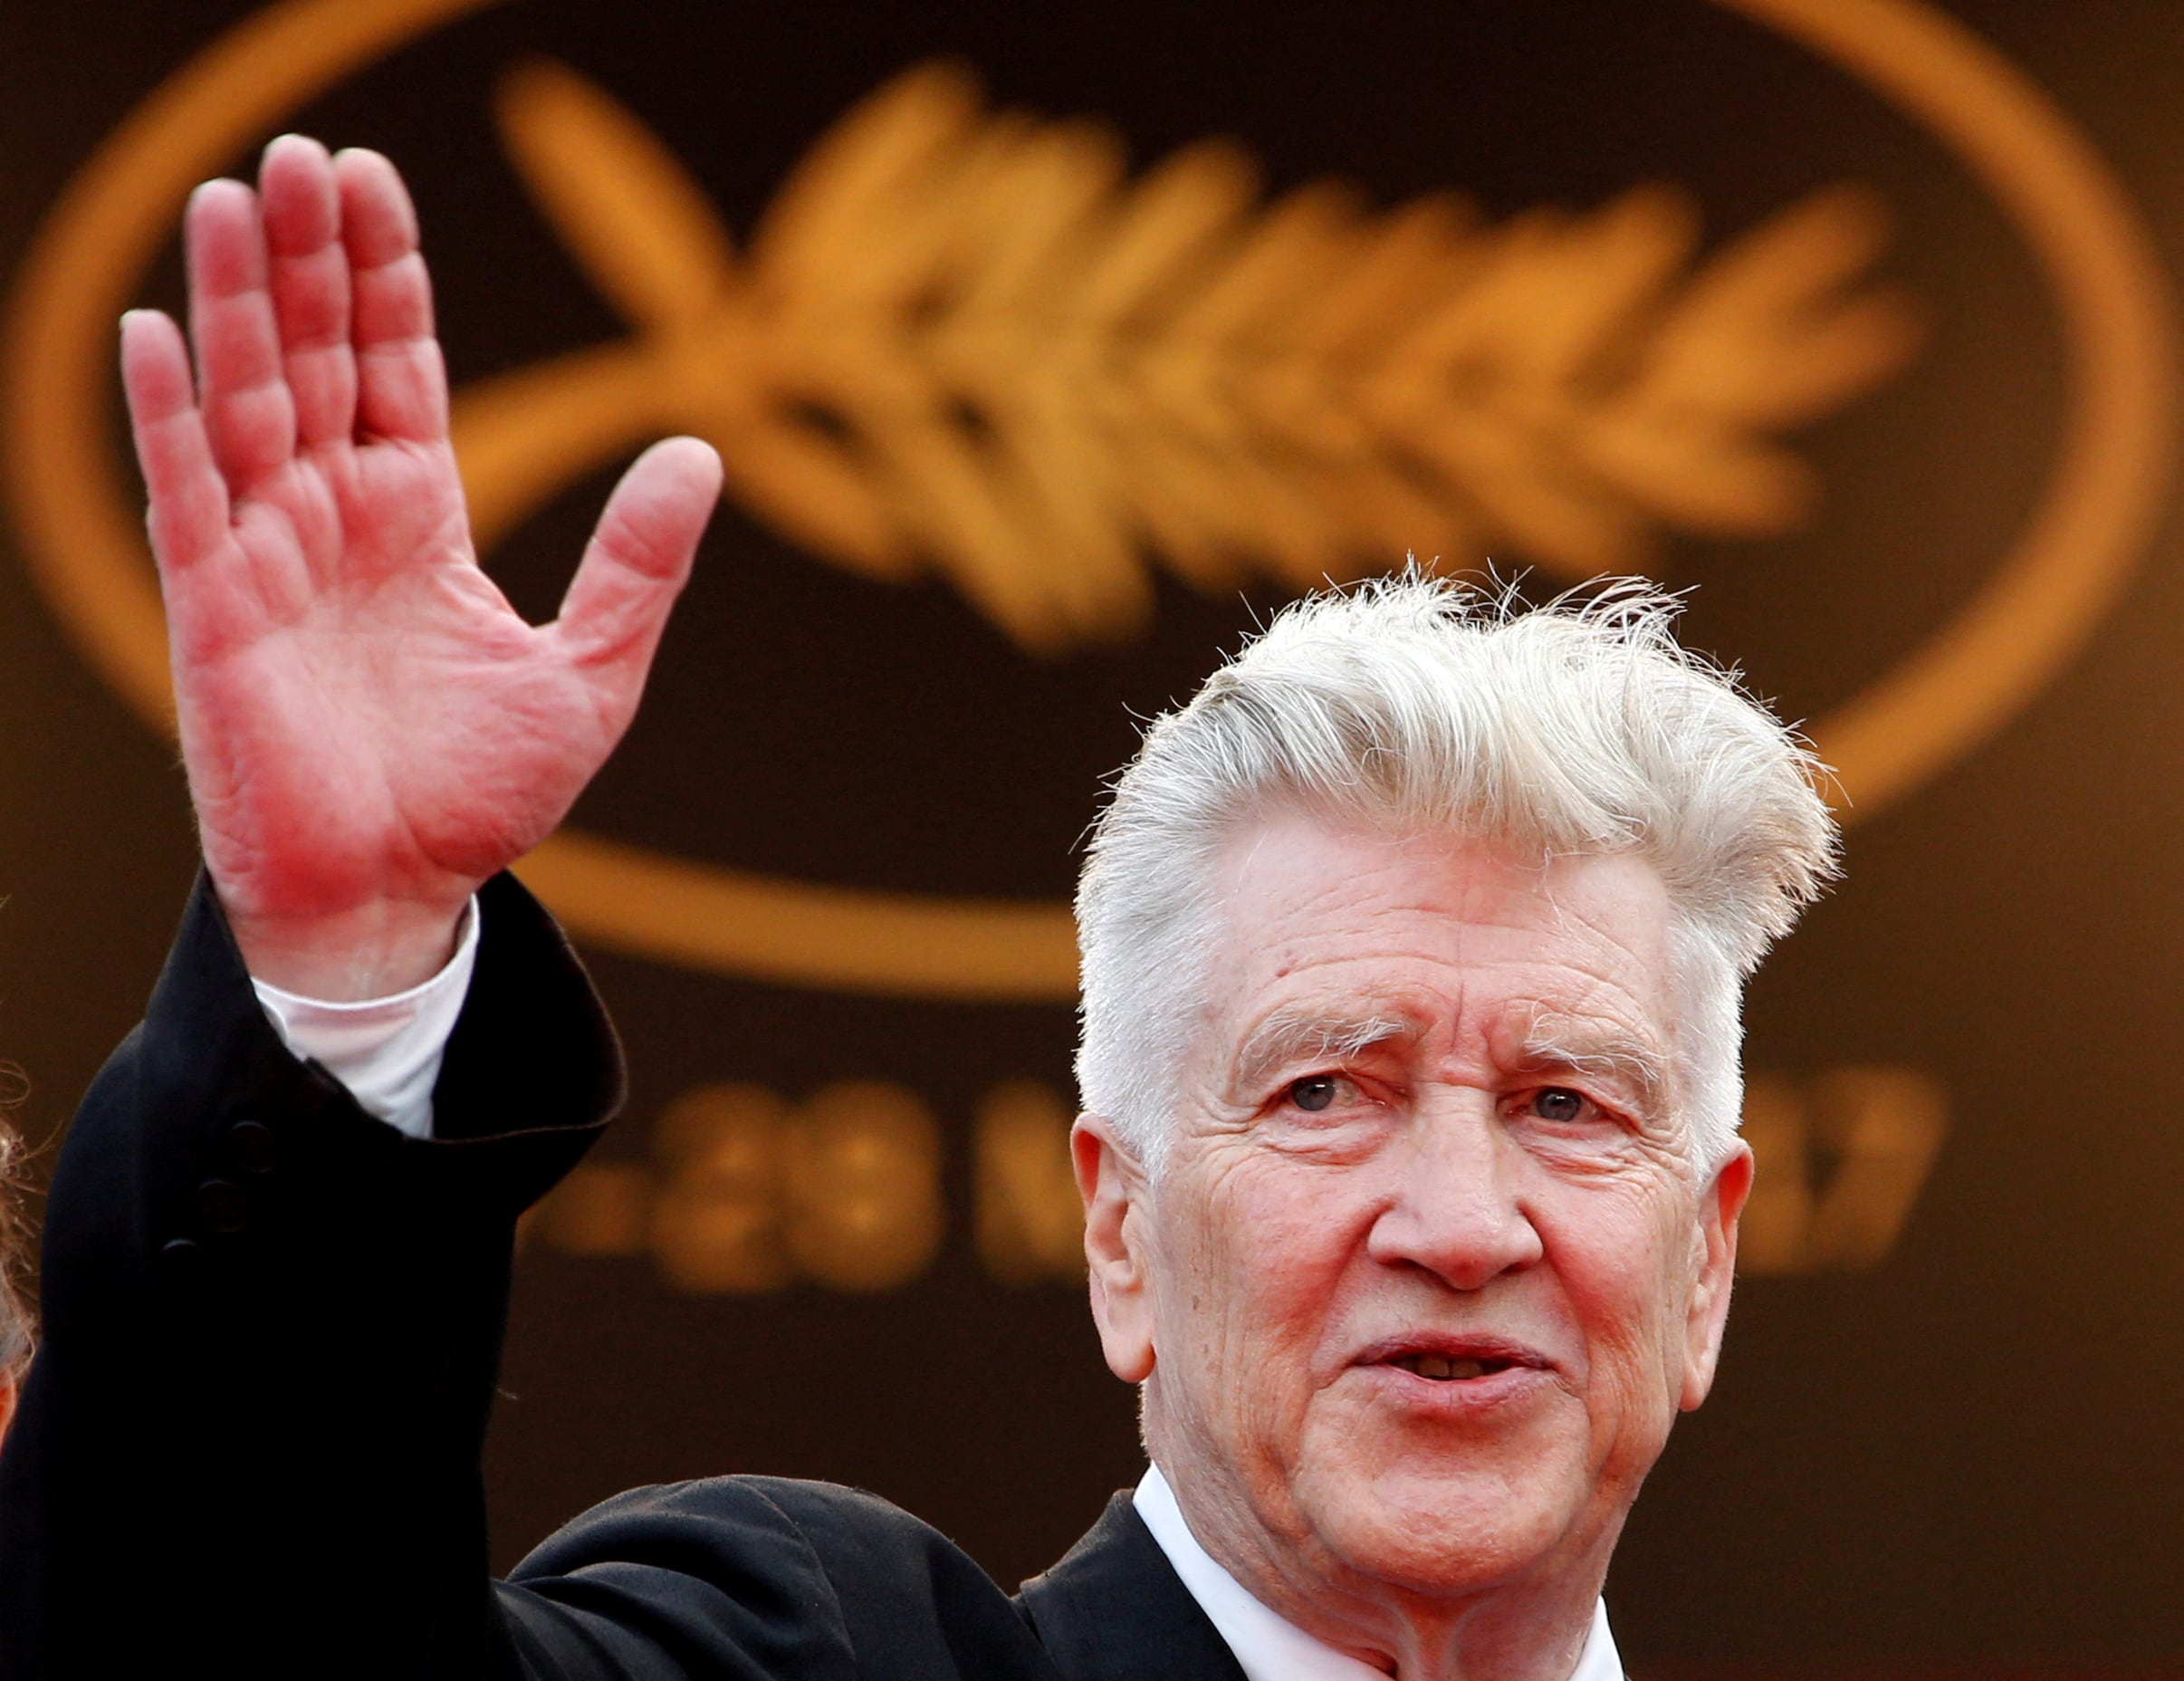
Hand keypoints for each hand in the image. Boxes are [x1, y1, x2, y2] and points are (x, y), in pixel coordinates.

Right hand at [121, 136, 721, 998]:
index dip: (385, 276)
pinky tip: (160, 329)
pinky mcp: (216, 612)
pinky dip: (168, 415)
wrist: (404, 895)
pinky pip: (183, 495)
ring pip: (245, 400)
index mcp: (416, 520)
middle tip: (303, 152)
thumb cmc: (482, 797)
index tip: (376, 181)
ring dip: (239, 299)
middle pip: (316, 357)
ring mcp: (268, 557)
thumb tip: (701, 448)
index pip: (394, 367)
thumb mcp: (591, 670)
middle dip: (311, 256)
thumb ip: (638, 563)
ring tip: (237, 194)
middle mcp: (334, 519)